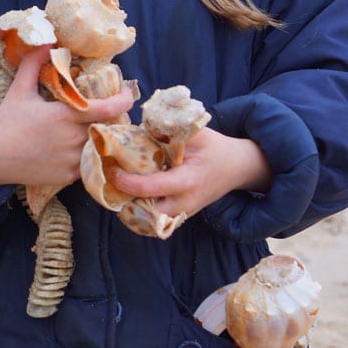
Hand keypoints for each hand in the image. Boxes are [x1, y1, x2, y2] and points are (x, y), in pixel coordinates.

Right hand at [0, 47, 134, 188]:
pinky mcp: (68, 176)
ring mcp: (72, 160)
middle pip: (105, 127)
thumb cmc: (7, 122)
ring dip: (98, 136)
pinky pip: (88, 164)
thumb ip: (33, 64)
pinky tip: (78, 147)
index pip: (107, 108)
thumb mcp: (19, 90)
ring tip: (94, 128)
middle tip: (106, 111)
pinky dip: (86, 155)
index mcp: (65, 115)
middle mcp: (73, 138)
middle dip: (109, 118)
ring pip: (97, 146)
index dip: (123, 101)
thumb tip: (46, 39)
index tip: (128, 94)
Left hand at [111, 127, 271, 218]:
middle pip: (145, 212)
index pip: (150, 188)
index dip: (127, 181)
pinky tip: (131, 192)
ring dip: (131, 205)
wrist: (237, 167)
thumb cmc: (214, 147)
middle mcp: (184, 203)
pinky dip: (140, 207)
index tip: (112, 170)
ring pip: (148, 219)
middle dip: (125, 200)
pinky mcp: (179, 215)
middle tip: (111, 181)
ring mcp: (182, 213)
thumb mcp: (195, 134)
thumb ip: (167, 132)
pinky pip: (154, 218)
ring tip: (117, 186)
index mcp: (187, 181)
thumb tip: (136, 129)